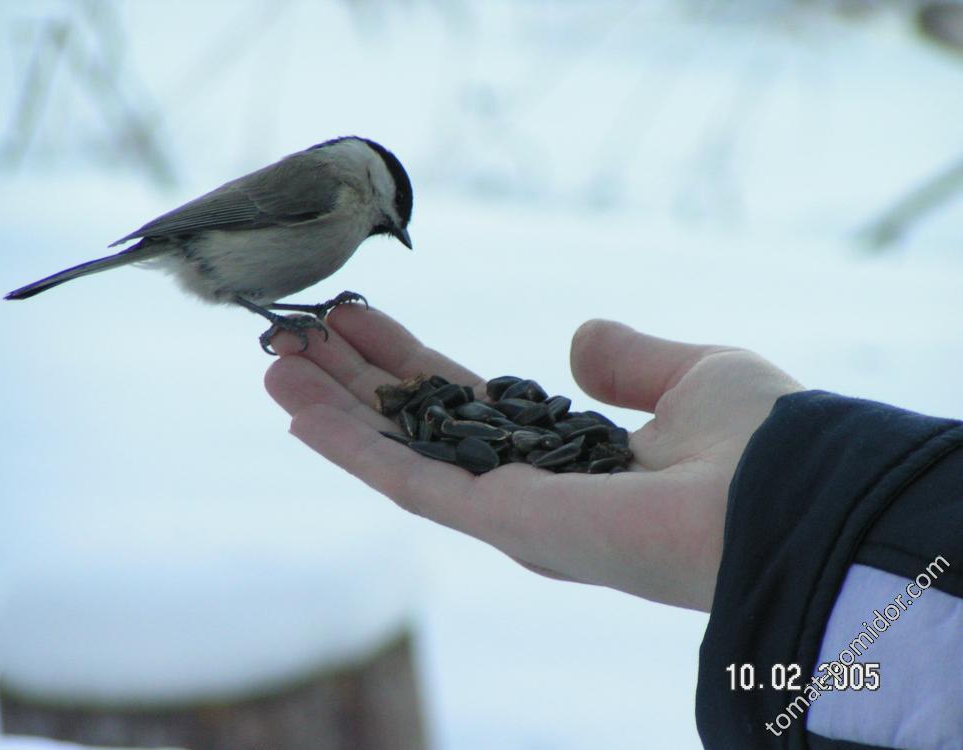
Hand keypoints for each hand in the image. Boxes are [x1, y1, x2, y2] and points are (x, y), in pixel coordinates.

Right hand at [264, 307, 802, 610]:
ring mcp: (506, 510)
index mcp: (564, 453)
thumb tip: (578, 342)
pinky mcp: (499, 523)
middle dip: (354, 379)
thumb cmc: (759, 439)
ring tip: (273, 361)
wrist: (789, 497)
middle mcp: (525, 487)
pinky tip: (295, 407)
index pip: (463, 400)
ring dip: (332, 408)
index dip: (406, 358)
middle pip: (416, 424)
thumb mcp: (692, 374)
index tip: (356, 317)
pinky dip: (347, 445)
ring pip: (395, 452)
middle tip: (295, 331)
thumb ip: (629, 360)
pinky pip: (405, 482)